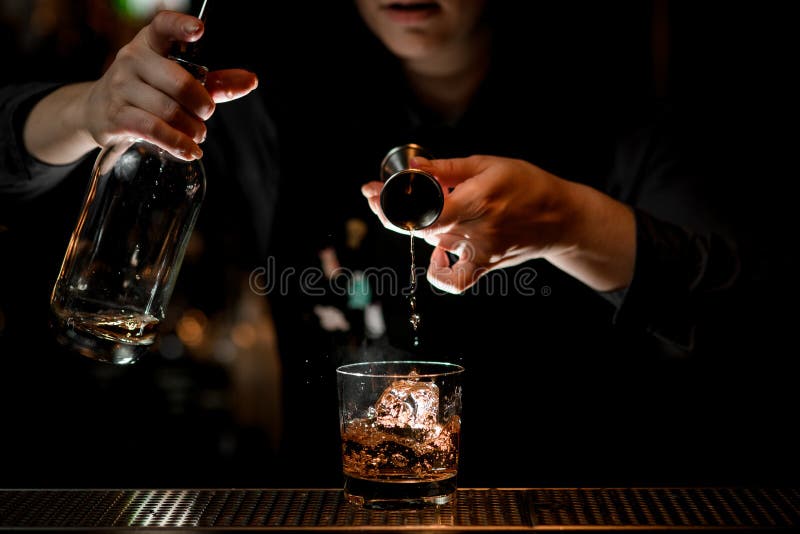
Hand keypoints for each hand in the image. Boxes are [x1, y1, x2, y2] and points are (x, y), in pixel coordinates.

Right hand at [81, 10, 256, 159]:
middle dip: (201, 104)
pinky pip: (153, 130)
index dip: (180, 26)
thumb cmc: (149, 93)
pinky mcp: (115, 116)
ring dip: (192, 128)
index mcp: (150, 43)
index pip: (163, 26)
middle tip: (206, 115)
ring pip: (169, 110)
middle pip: (179, 82)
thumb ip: (215, 83)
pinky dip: (177, 143)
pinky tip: (190, 151)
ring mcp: (120, 87)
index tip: (199, 30)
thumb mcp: (179, 82)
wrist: (98, 112)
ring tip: (197, 134)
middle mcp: (132, 59)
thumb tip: (251, 81)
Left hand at [362, 155, 634, 293]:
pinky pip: (453, 281)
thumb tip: (413, 168)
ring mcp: (478, 252)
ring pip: (430, 240)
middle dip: (389, 208)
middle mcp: (476, 231)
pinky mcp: (483, 266)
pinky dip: (438, 270)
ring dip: (413, 224)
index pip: (424, 210)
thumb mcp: (488, 164)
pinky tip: (436, 251)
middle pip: (419, 225)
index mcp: (478, 201)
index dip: (392, 203)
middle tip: (373, 193)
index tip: (371, 191)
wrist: (560, 217)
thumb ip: (448, 168)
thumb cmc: (525, 184)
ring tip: (407, 205)